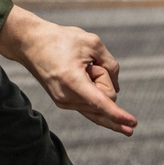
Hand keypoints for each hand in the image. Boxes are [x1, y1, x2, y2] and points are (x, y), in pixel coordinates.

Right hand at [0, 5, 136, 136]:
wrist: (30, 43)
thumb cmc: (61, 39)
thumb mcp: (92, 43)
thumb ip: (111, 65)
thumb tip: (116, 89)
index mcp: (73, 82)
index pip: (101, 103)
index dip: (118, 115)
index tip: (133, 124)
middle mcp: (67, 98)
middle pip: (105, 101)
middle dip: (104, 82)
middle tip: (88, 63)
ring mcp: (64, 103)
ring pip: (97, 104)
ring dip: (96, 85)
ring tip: (79, 66)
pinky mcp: (63, 102)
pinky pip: (89, 106)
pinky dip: (94, 95)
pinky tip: (96, 94)